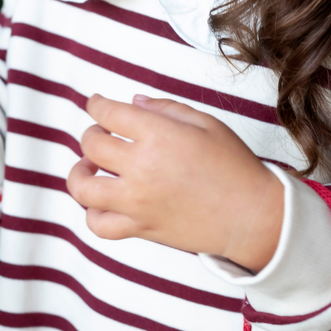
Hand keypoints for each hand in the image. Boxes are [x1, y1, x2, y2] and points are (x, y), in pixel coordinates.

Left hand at [66, 94, 284, 272]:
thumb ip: (166, 109)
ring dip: (79, 172)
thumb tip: (134, 102)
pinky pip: (99, 225)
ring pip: (83, 187)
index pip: (109, 113)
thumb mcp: (207, 124)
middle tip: (102, 133)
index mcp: (159, 136)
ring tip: (89, 167)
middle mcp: (141, 167)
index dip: (97, 104)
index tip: (96, 103)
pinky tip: (101, 200)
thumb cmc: (234, 167)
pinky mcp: (140, 228)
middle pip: (92, 145)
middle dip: (92, 133)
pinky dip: (92, 213)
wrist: (251, 216)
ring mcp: (137, 201)